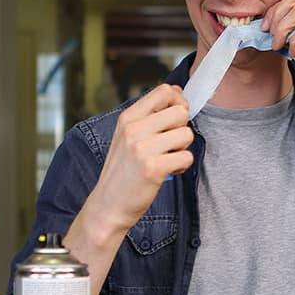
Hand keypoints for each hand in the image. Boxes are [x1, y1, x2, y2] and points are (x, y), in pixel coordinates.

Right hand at [86, 84, 192, 235]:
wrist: (108, 204)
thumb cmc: (122, 171)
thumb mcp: (127, 136)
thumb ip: (150, 115)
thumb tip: (176, 91)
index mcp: (128, 117)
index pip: (164, 91)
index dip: (178, 102)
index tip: (174, 119)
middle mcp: (134, 129)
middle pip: (180, 111)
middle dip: (182, 127)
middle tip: (169, 143)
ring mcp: (142, 148)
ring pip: (187, 134)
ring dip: (183, 148)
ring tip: (167, 158)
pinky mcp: (154, 168)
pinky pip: (187, 157)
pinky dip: (182, 166)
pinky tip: (168, 171)